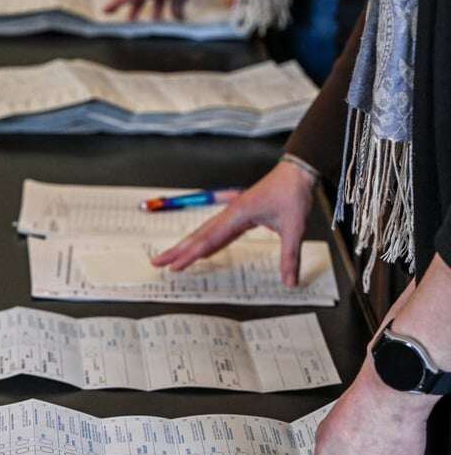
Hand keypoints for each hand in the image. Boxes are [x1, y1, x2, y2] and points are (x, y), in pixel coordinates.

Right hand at [104, 0, 188, 20]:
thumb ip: (118, 2)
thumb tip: (104, 10)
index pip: (135, 1)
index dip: (132, 11)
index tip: (129, 20)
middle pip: (151, 3)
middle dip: (148, 14)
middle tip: (145, 26)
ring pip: (165, 5)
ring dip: (162, 15)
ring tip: (161, 26)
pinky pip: (180, 5)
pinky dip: (179, 14)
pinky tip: (178, 20)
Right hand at [152, 160, 315, 285]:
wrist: (297, 172)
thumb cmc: (293, 194)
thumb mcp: (294, 227)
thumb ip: (289, 257)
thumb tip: (290, 282)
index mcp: (237, 215)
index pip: (208, 239)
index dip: (190, 255)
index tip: (174, 266)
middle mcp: (230, 214)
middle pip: (198, 235)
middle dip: (177, 250)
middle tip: (158, 262)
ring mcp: (233, 215)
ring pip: (205, 233)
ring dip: (188, 246)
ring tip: (173, 258)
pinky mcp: (240, 216)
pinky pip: (218, 232)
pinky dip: (206, 243)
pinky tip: (202, 251)